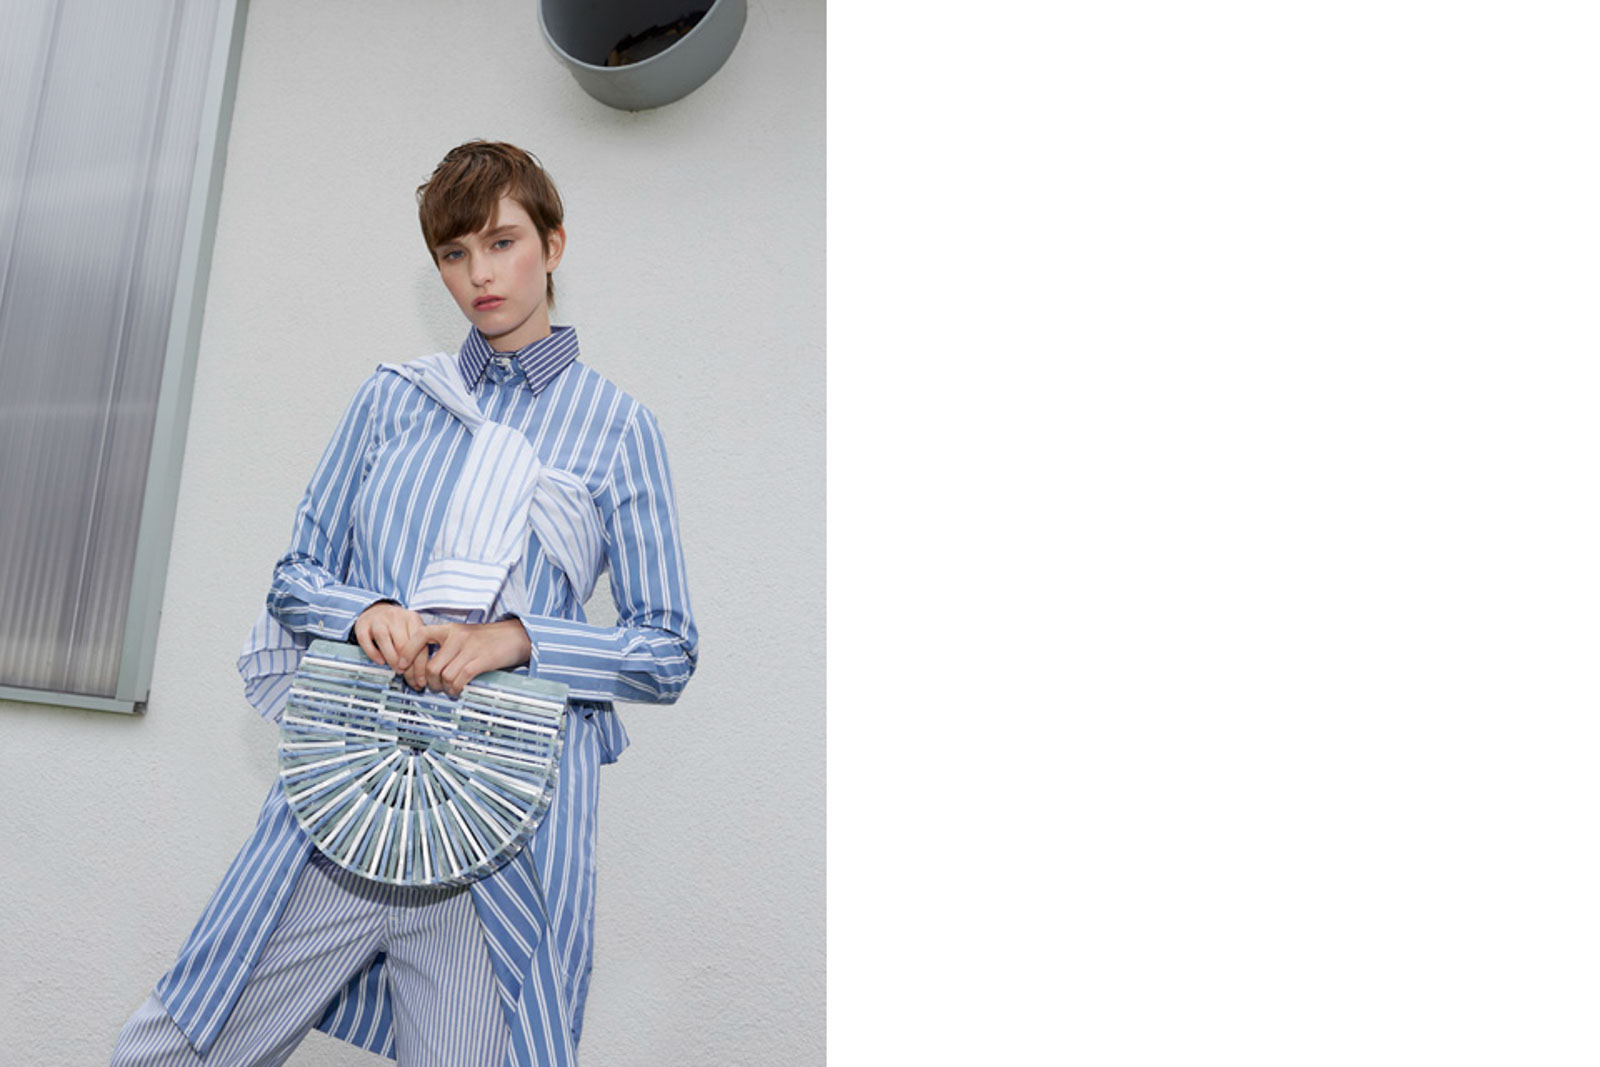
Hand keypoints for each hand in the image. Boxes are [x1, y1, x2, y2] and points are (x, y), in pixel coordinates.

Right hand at [353, 601, 427, 674]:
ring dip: (392, 659)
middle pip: (403, 644)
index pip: (420, 644)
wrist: (376, 610)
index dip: (421, 666)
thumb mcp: (411, 630)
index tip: (420, 680)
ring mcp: (378, 620)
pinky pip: (366, 640)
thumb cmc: (397, 625)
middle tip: (409, 679)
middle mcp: (396, 617)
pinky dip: (373, 653)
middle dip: (408, 666)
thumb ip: (417, 647)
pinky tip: (380, 662)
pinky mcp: (363, 625)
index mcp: (412, 618)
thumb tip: (422, 675)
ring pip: (385, 640)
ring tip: (397, 671)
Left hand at [413, 619, 532, 696]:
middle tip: (431, 687)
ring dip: (443, 688)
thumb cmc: (489, 639)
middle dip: (428, 682)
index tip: (400, 666)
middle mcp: (457, 636)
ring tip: (448, 689)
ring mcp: (469, 648)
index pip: (420, 635)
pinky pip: (459, 679)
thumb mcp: (464, 636)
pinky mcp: (481, 660)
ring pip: (443, 675)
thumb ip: (446, 646)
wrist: (517, 635)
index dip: (407, 652)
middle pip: (431, 665)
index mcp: (450, 629)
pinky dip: (455, 689)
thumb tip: (426, 668)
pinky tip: (458, 690)